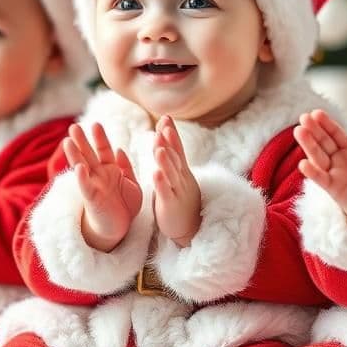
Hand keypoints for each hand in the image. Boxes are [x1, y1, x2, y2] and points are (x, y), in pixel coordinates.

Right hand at [63, 123, 142, 252]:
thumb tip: (119, 149)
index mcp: (110, 169)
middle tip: (74, 126)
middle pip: (89, 155)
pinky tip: (78, 168)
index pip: (103, 150)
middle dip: (82, 141)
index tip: (95, 124)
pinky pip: (86, 187)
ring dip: (75, 155)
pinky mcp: (92, 200)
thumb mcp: (131, 183)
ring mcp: (94, 186)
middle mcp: (99, 176)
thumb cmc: (125, 205)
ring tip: (68, 142)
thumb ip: (126, 167)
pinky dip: (82, 178)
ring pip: (82, 167)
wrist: (120, 228)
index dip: (100, 138)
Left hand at [152, 116, 200, 244]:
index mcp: (182, 172)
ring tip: (159, 147)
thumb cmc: (181, 201)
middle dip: (170, 141)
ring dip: (165, 160)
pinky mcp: (171, 206)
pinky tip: (155, 173)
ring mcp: (178, 192)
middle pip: (176, 157)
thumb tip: (165, 143)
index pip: (177, 148)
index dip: (172, 134)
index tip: (166, 117)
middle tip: (164, 125)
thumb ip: (173, 162)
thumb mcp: (178, 179)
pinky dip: (161, 183)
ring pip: (172, 173)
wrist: (190, 229)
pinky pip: (166, 193)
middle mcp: (182, 179)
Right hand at [293, 109, 346, 228]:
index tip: (316, 112)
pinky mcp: (333, 189)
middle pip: (323, 142)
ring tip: (299, 132)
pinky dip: (312, 172)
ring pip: (319, 157)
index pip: (335, 134)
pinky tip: (303, 164)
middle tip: (303, 117)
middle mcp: (338, 160)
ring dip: (308, 145)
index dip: (326, 123)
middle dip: (314, 130)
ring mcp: (334, 173)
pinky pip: (322, 179)